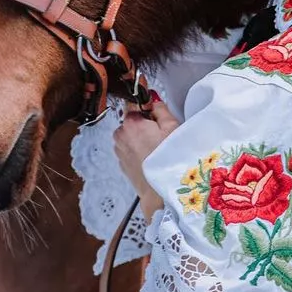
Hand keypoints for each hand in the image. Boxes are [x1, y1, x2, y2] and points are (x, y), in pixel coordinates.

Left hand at [113, 99, 179, 220]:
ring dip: (140, 137)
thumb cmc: (169, 160)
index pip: (134, 103)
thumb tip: (153, 100)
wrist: (159, 191)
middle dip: (144, 123)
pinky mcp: (121, 162)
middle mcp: (120, 134)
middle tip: (161, 133)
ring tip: (157, 147)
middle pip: (131, 120)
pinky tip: (151, 157)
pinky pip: (129, 149)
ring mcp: (119, 150)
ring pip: (129, 135)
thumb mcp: (172, 127)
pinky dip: (137, 150)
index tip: (155, 110)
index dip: (146, 105)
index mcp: (131, 122)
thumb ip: (161, 109)